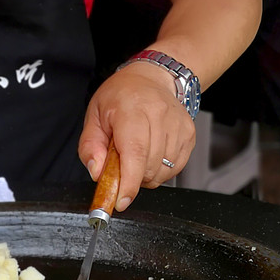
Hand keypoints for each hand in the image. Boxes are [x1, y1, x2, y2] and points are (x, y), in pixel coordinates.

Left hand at [78, 62, 195, 210]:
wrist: (151, 78)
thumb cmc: (120, 97)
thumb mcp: (94, 117)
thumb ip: (90, 148)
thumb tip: (97, 172)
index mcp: (132, 110)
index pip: (135, 153)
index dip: (129, 183)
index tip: (121, 201)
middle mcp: (159, 115)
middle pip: (148, 167)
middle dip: (132, 178)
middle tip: (121, 163)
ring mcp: (178, 125)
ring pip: (162, 171)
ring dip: (146, 175)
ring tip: (136, 155)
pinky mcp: (189, 134)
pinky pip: (175, 168)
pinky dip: (160, 170)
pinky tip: (151, 155)